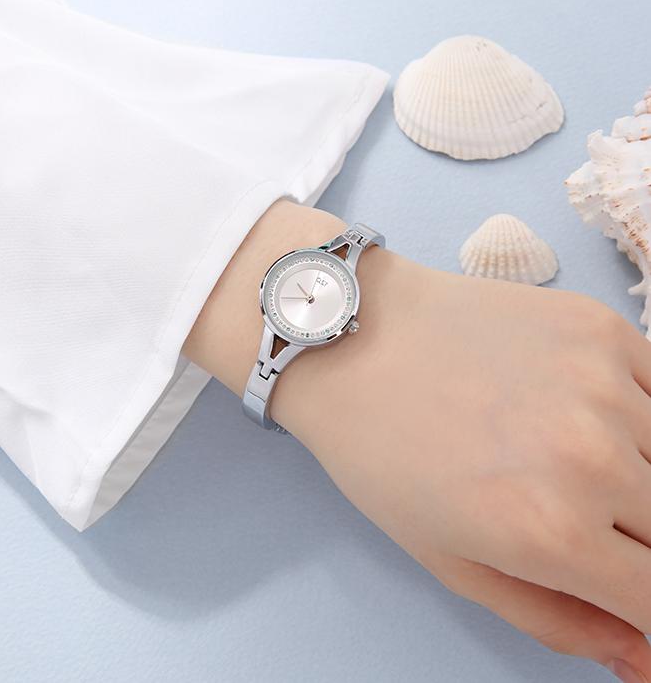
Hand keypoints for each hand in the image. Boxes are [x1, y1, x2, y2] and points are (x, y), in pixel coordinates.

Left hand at [183, 199, 650, 682]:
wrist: (356, 343)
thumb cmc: (383, 452)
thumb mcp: (450, 559)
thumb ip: (554, 619)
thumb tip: (641, 657)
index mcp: (551, 533)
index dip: (642, 602)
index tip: (618, 582)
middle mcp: (592, 460)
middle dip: (632, 538)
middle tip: (574, 514)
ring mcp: (603, 386)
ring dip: (633, 473)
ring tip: (559, 452)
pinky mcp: (600, 328)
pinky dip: (635, 413)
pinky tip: (577, 408)